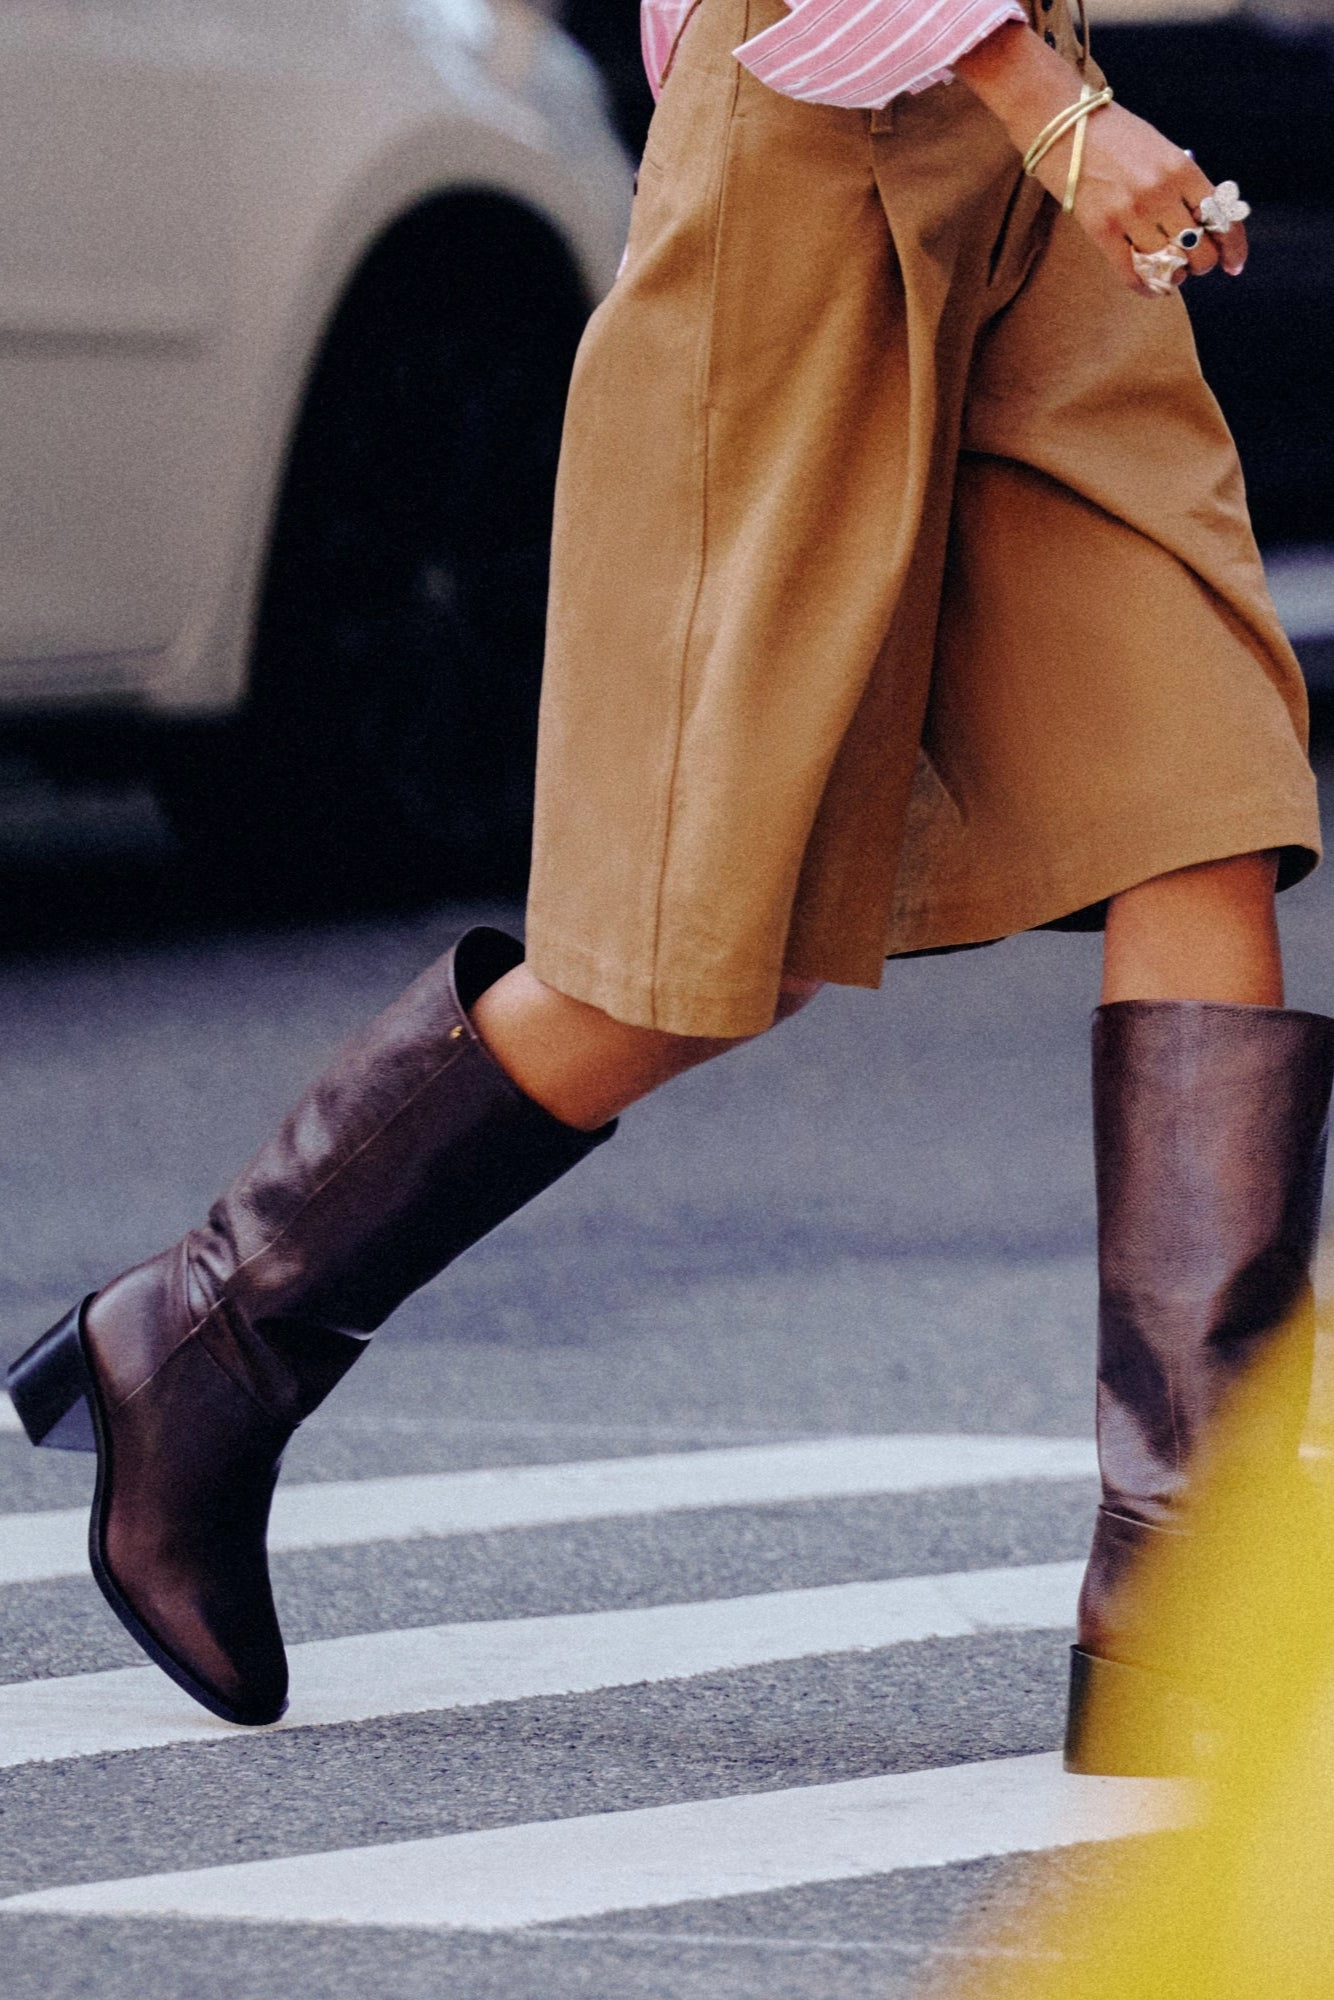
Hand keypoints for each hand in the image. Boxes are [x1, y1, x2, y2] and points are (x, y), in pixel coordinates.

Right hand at [1031, 101, 1247, 295]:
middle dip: (1201, 263)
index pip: (1221, 219)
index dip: (1233, 248)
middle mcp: (1161, 193)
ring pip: (1166, 265)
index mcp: (1182, 169)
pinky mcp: (1102, 230)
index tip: (1233, 265)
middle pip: (1198, 249)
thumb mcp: (1160, 151)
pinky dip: (1145, 286)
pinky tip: (1149, 288)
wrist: (1066, 125)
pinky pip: (1132, 273)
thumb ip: (1181, 185)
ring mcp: (1131, 213)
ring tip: (1168, 272)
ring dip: (1172, 275)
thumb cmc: (1115, 136)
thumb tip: (1200, 225)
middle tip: (1193, 264)